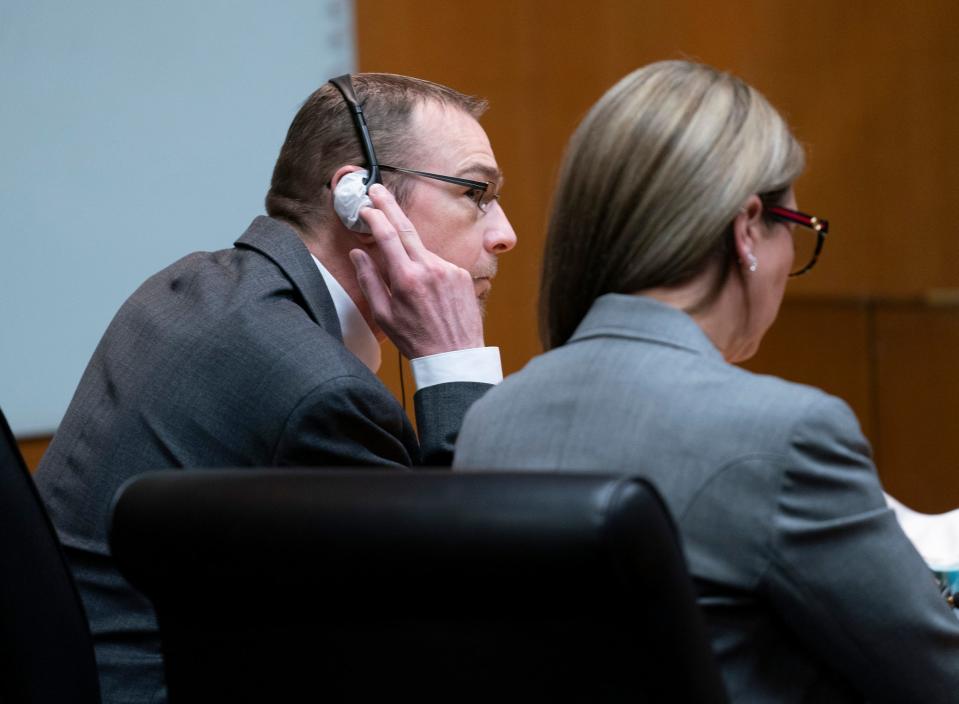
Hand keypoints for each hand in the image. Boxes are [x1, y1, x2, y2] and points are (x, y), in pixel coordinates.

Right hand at [348, 183, 484, 358]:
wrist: (455, 357)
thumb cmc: (416, 340)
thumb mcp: (384, 316)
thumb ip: (369, 280)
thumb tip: (358, 254)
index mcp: (407, 279)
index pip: (387, 236)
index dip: (375, 216)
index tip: (366, 206)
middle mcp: (430, 269)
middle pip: (406, 228)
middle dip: (390, 206)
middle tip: (378, 189)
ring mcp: (449, 270)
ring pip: (423, 251)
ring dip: (411, 256)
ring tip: (411, 287)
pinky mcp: (463, 275)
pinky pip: (439, 265)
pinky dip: (429, 271)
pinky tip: (430, 295)